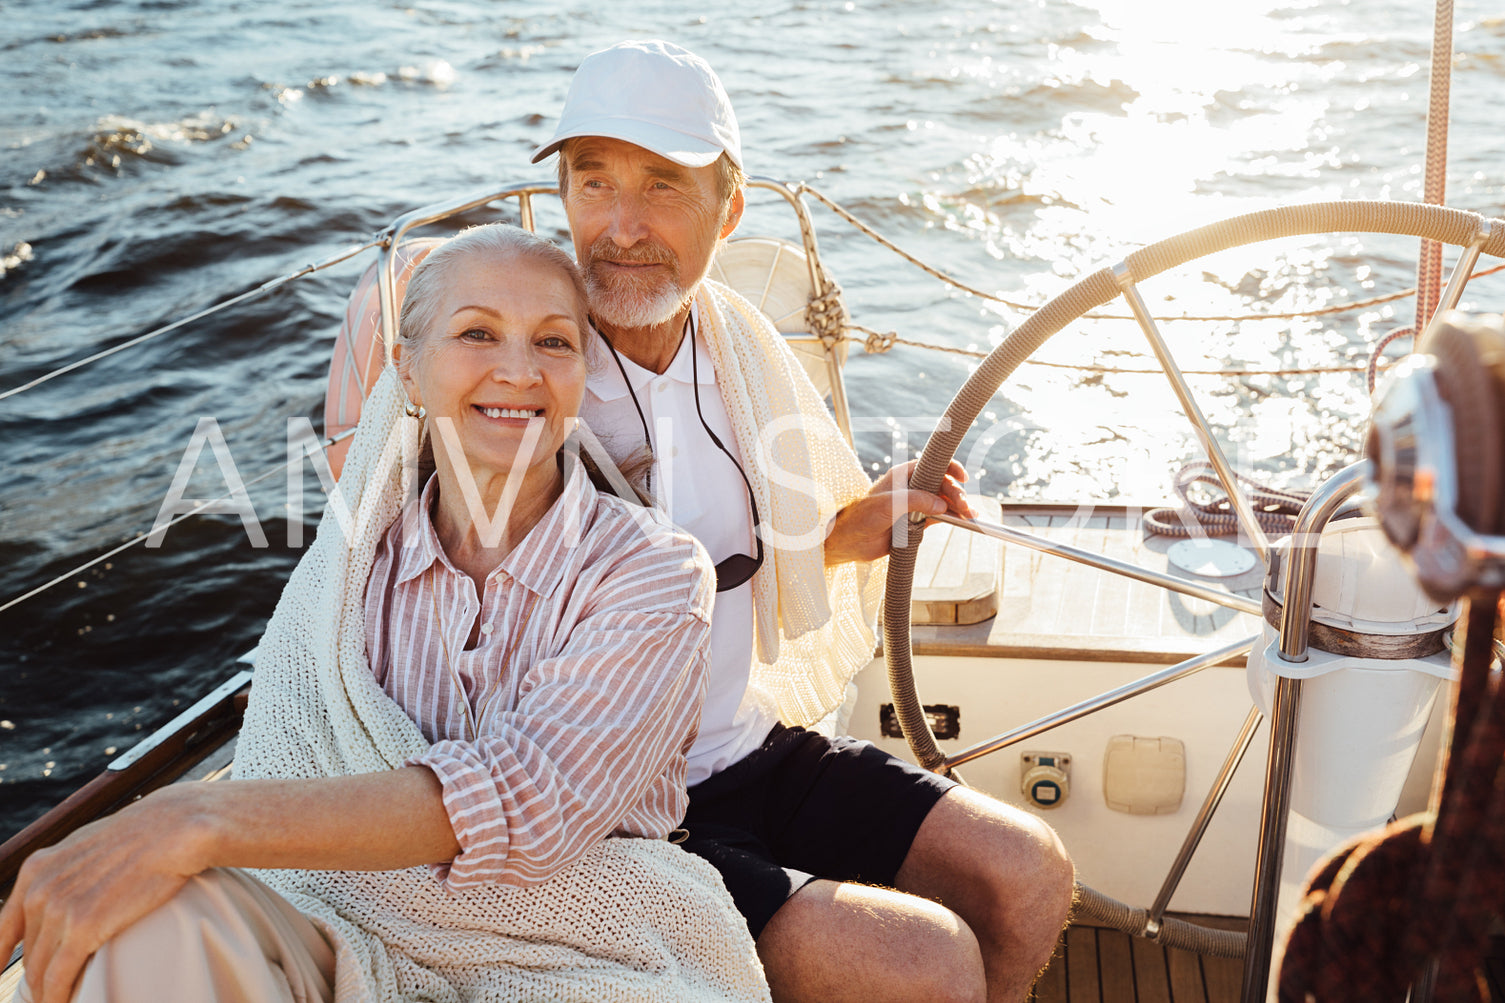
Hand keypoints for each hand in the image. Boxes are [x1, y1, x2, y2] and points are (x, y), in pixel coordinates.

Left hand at [0, 788, 209, 1002]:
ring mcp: (59, 909)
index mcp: (36, 870)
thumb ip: (65, 873)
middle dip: (41, 975)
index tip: (10, 975)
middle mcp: (39, 890)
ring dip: (49, 993)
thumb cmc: (142, 836)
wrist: (173, 829)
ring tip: (63, 1000)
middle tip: (58, 989)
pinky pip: (58, 978)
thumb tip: (62, 896)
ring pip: (40, 971)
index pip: (3, 929)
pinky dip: (58, 998)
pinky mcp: (83, 929)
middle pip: (30, 953)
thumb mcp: (88, 846)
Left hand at [825, 458, 975, 565]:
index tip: (963, 476)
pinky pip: (938, 518)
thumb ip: (915, 501)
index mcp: (903, 476)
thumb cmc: (861, 517)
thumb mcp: (888, 504)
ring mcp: (914, 506)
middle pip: (941, 486)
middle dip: (956, 494)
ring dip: (957, 508)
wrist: (848, 542)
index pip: (932, 465)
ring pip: (942, 503)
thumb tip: (942, 505)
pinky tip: (962, 522)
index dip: (949, 468)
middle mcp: (910, 489)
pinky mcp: (915, 524)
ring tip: (970, 516)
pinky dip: (951, 519)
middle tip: (964, 507)